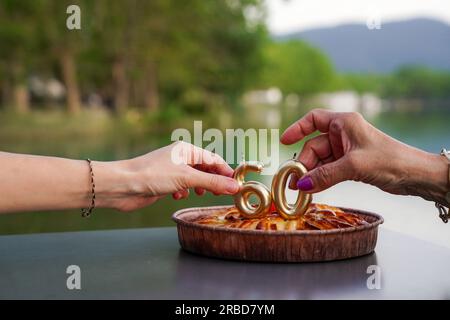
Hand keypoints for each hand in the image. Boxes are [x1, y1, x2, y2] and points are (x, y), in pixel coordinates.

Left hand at [94, 141, 238, 211]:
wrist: (123, 186)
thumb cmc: (152, 175)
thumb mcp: (187, 179)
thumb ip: (212, 182)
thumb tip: (235, 187)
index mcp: (187, 150)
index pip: (214, 160)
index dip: (226, 172)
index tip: (237, 185)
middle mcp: (180, 158)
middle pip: (205, 169)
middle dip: (214, 181)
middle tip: (222, 194)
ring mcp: (172, 170)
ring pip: (194, 179)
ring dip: (200, 187)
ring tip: (202, 194)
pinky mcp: (165, 182)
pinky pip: (182, 187)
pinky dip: (184, 192)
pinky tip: (179, 196)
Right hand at [281, 109, 447, 203]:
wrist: (415, 175)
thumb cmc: (390, 160)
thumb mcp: (354, 166)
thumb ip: (325, 175)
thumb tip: (301, 185)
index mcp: (344, 122)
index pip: (314, 119)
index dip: (297, 128)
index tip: (284, 141)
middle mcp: (344, 133)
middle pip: (314, 145)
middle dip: (304, 163)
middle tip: (294, 182)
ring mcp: (347, 150)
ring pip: (320, 160)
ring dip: (311, 174)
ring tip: (300, 189)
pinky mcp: (351, 164)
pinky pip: (328, 170)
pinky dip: (321, 179)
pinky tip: (312, 189)